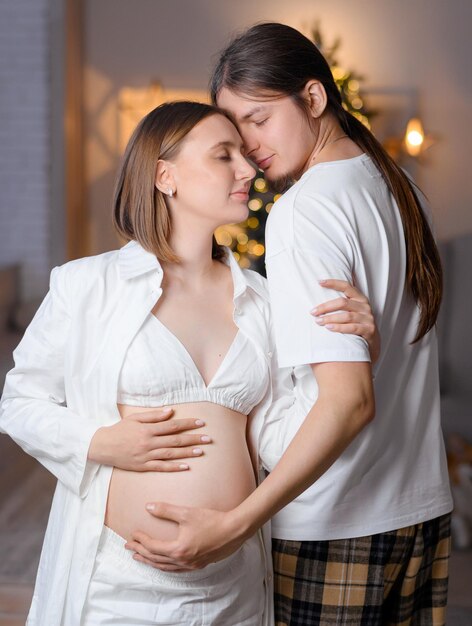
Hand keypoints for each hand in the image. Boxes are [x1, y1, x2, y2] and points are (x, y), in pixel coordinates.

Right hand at [87, 409, 211, 471]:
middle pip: (175, 441)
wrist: (102, 446)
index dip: (187, 424)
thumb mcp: (135, 419)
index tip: (201, 423)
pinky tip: (186, 467)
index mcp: (147, 429)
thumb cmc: (119, 430)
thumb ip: (154, 416)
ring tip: (201, 451)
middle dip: (193, 439)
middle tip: (208, 438)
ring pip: (170, 454)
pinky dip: (174, 467)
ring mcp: (146, 456)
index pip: (172, 426)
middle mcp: (148, 443)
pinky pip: (161, 467)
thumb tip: (171, 411)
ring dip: (187, 453)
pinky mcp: (142, 466)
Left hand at [125, 503, 245, 570]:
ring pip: (165, 567)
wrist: (234, 530)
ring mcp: (191, 565)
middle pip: (155, 559)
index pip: (153, 547)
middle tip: (129, 547)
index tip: (133, 533)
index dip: (141, 540)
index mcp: (178, 549)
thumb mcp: (187, 513)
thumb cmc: (212, 520)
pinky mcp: (199, 564)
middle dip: (141, 552)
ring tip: (141, 557)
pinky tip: (164, 562)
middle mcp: (183, 561)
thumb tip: (148, 507)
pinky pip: (176, 569)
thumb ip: (166, 510)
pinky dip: (165, 566)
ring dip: (151, 562)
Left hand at [312, 278, 380, 363]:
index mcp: (360, 298)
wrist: (372, 345)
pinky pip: (353, 328)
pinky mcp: (369, 330)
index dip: (333, 283)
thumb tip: (318, 301)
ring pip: (347, 316)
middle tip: (313, 312)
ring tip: (318, 321)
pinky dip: (340, 327)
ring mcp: (368, 318)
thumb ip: (341, 304)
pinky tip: (329, 328)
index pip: (347, 286)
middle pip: (343, 302)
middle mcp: (365, 306)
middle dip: (326, 307)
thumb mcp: (352, 312)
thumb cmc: (357, 325)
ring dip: (330, 318)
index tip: (319, 282)